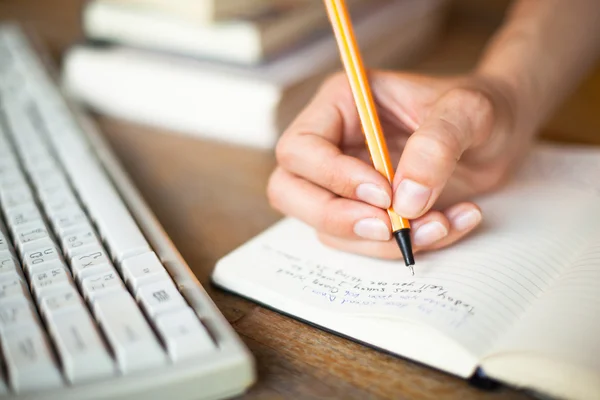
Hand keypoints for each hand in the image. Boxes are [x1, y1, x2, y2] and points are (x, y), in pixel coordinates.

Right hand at [267, 71, 529, 258]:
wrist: (497, 135)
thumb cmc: (479, 109)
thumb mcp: (470, 110)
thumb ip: (437, 144)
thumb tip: (404, 200)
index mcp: (340, 104)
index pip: (301, 148)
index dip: (333, 176)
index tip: (385, 193)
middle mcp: (331, 145)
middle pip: (290, 192)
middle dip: (337, 219)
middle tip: (390, 228)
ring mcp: (343, 183)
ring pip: (327, 228)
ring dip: (381, 241)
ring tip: (444, 223)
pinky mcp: (363, 212)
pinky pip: (364, 243)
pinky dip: (403, 247)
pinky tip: (449, 224)